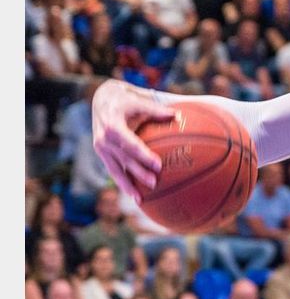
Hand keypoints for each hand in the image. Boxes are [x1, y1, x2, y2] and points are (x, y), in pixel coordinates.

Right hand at [92, 80, 176, 200]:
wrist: (102, 99)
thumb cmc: (126, 101)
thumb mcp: (139, 102)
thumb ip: (157, 111)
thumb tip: (178, 115)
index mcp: (113, 126)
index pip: (130, 144)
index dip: (143, 155)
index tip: (158, 164)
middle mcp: (103, 140)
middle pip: (124, 160)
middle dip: (138, 173)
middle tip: (155, 183)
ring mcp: (101, 148)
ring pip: (116, 170)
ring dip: (128, 185)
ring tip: (140, 199)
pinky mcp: (101, 154)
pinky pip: (113, 170)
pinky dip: (122, 183)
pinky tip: (133, 195)